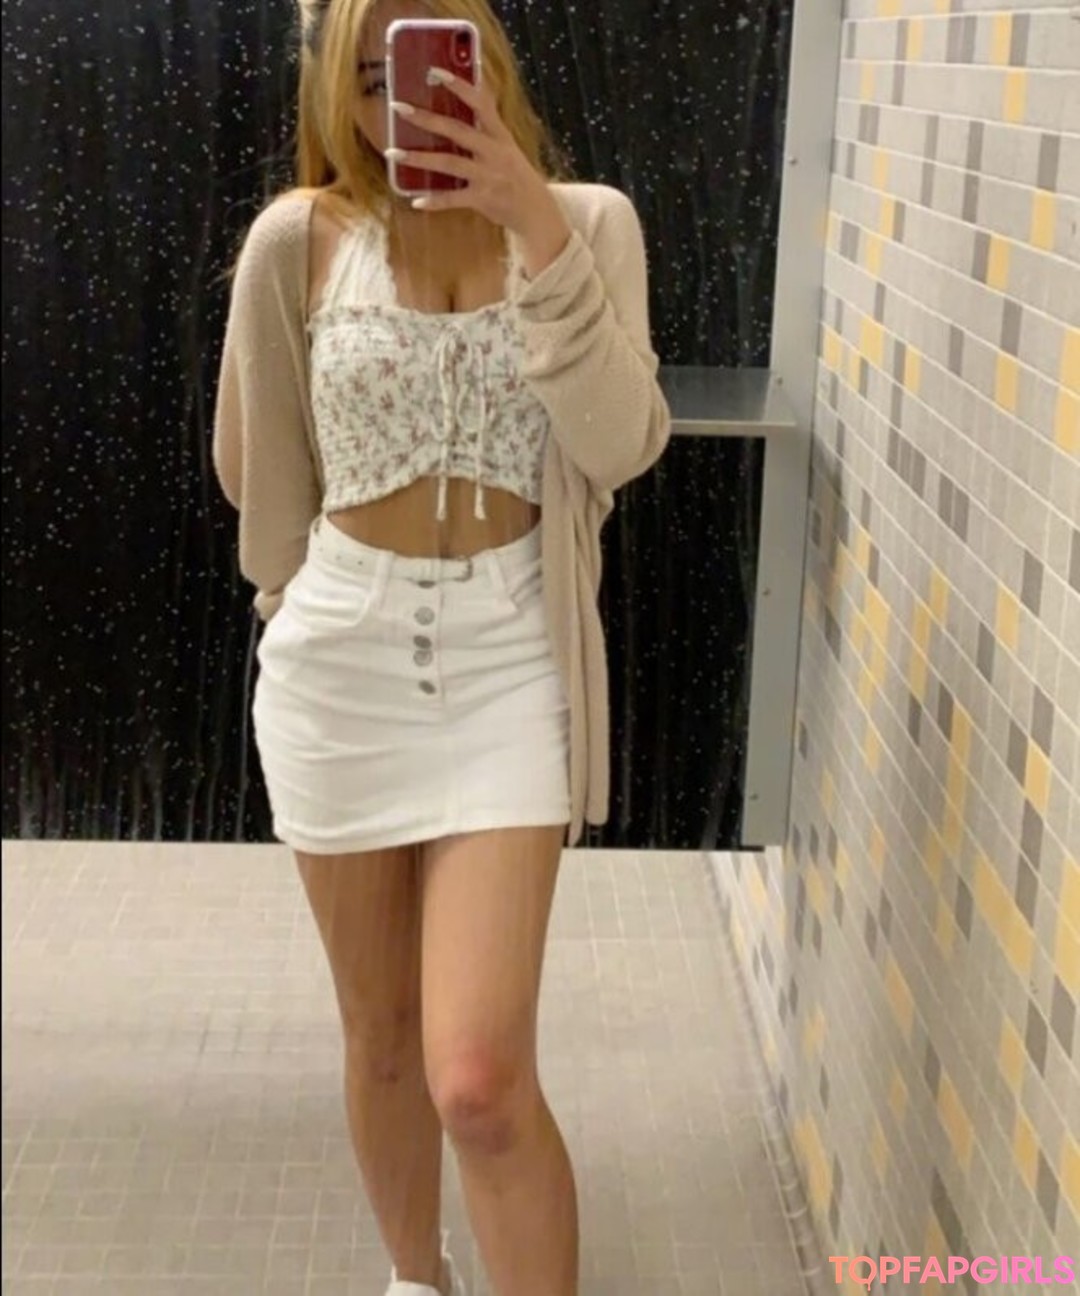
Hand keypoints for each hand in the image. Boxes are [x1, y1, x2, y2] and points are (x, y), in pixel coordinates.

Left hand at [387, 67, 564, 244]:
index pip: (480, 103)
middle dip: (427, 118)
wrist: (537, 212)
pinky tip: (416, 201)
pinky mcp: (483, 199)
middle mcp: (494, 152)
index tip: (435, 71)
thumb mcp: (508, 148)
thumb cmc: (517, 177)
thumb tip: (467, 101)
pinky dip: (434, 201)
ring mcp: (488, 176)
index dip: (459, 85)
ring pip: (449, 163)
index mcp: (500, 135)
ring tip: (393, 153)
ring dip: (419, 159)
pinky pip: (453, 200)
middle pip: (457, 130)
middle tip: (399, 107)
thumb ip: (487, 129)